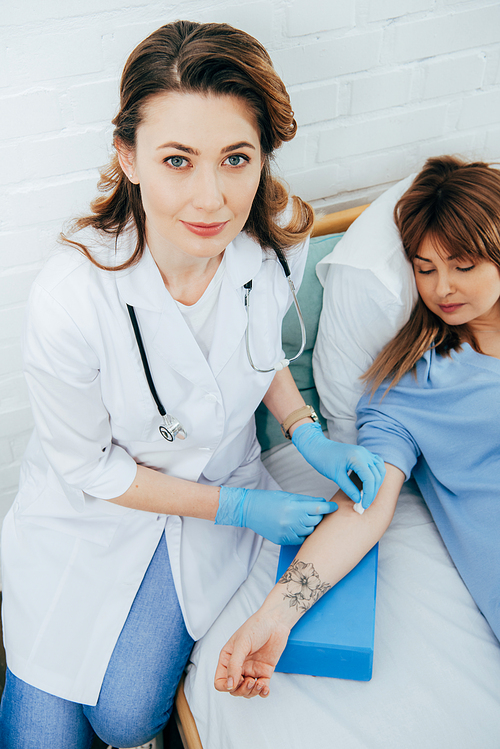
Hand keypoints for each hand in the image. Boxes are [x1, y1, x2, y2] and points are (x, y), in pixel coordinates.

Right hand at [214, 612, 289, 698]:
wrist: (276, 622)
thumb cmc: (256, 627)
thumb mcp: (242, 643)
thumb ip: (234, 664)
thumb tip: (229, 684)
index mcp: (228, 658)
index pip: (220, 681)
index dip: (225, 686)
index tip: (235, 682)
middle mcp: (238, 666)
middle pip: (234, 689)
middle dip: (241, 690)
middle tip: (250, 681)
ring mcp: (251, 669)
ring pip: (247, 691)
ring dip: (252, 692)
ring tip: (258, 683)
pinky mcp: (264, 671)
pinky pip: (261, 688)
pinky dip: (263, 692)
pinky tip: (265, 688)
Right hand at [215, 486, 337, 544]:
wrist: (249, 510)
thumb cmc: (269, 500)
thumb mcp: (289, 496)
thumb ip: (306, 500)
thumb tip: (323, 503)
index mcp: (294, 507)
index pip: (319, 508)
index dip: (330, 507)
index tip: (334, 507)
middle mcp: (292, 521)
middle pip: (316, 520)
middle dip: (318, 515)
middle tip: (315, 511)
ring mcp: (288, 532)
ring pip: (310, 531)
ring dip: (311, 525)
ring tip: (303, 518)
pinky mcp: (283, 540)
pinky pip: (301, 539)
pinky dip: (302, 533)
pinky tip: (297, 527)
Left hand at [292, 422, 384, 508]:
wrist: (318, 447)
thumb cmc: (324, 460)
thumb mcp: (335, 476)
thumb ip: (348, 488)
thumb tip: (359, 500)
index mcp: (357, 457)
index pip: (369, 479)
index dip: (369, 494)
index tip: (364, 505)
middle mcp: (364, 453)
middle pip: (376, 476)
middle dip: (372, 492)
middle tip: (365, 504)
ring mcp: (365, 452)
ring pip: (379, 470)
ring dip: (376, 484)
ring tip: (368, 495)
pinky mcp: (364, 454)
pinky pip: (376, 464)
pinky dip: (376, 475)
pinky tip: (370, 483)